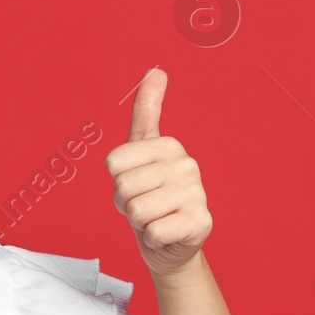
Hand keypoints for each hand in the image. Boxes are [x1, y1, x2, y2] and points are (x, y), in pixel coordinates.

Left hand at [106, 67, 212, 277]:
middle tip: (145, 206)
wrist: (170, 244)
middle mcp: (187, 164)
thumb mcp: (140, 152)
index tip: (135, 184)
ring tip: (155, 218)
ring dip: (139, 222)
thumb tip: (156, 70)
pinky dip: (153, 239)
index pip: (113, 164)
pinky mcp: (201, 222)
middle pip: (124, 187)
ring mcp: (196, 193)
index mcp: (168, 145)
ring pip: (137, 211)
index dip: (117, 181)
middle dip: (126, 204)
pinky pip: (154, 231)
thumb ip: (146, 111)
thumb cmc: (150, 196)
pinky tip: (166, 234)